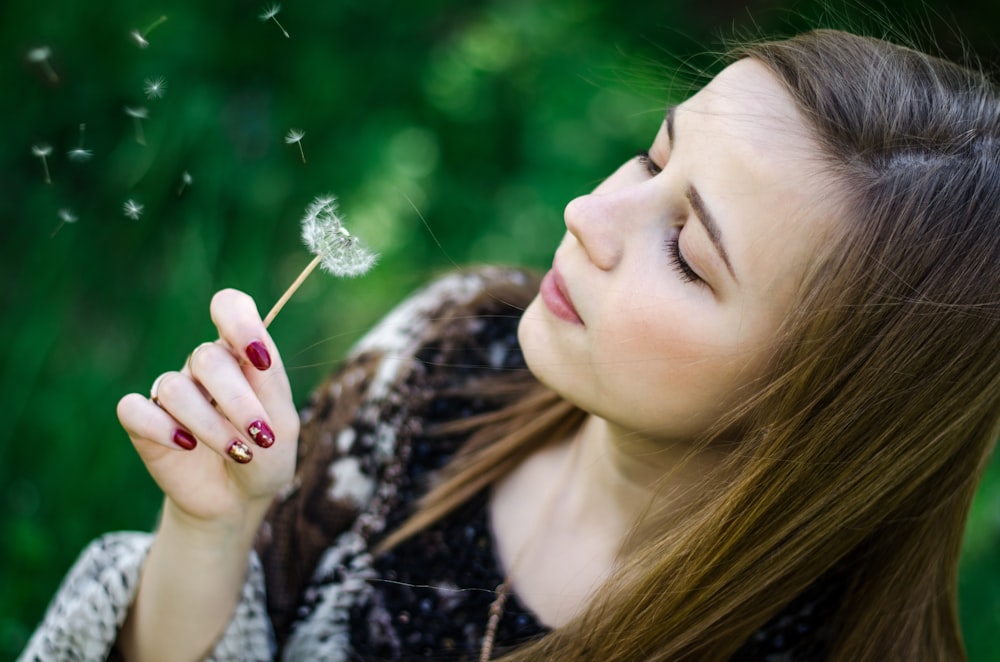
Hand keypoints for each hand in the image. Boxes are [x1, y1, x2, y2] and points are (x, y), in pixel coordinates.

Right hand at [117, 289, 298, 531]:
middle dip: (238, 401)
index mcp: (241, 355)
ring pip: (175, 388)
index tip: (260, 358)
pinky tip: (185, 446)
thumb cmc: (266, 455)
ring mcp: (172, 392)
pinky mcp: (143, 422)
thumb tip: (257, 352)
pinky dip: (161, 428)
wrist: (239, 501)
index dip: (240, 322)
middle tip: (260, 437)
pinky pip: (134, 409)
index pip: (230, 307)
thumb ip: (271, 385)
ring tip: (237, 453)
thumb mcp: (283, 425)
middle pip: (208, 357)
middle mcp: (204, 366)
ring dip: (210, 425)